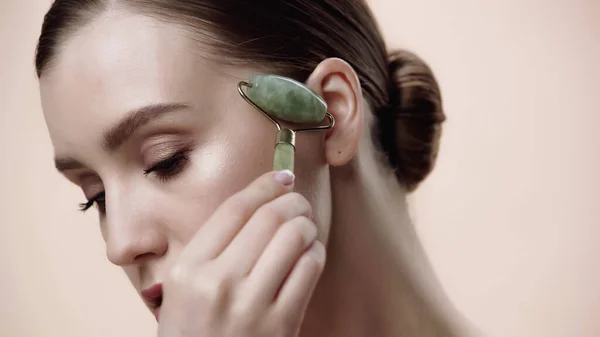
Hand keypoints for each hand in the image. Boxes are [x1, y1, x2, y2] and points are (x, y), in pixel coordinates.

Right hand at [157, 170, 325, 336]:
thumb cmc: (192, 335)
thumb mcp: (182, 291)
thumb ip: (210, 252)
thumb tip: (255, 207)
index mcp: (188, 270)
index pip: (234, 209)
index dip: (263, 185)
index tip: (280, 176)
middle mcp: (218, 283)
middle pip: (268, 217)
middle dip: (292, 200)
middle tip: (299, 200)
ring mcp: (252, 305)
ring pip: (293, 237)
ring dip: (306, 223)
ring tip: (306, 225)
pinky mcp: (281, 325)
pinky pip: (309, 269)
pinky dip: (315, 252)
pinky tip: (310, 253)